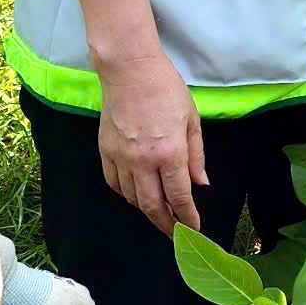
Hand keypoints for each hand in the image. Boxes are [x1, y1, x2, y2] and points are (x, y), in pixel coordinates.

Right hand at [96, 52, 205, 234]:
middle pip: (152, 205)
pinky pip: (115, 184)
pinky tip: (136, 195)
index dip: (187, 216)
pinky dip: (127, 195)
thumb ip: (196, 156)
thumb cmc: (167, 90)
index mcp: (170, 153)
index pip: (179, 196)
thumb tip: (200, 184)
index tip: (194, 228)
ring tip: (159, 214)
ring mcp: (121, 158)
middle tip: (175, 234)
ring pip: (132, 198)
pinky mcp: (105, 152)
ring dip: (147, 210)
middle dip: (165, 224)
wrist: (130, 70)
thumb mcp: (191, 120)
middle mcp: (143, 161)